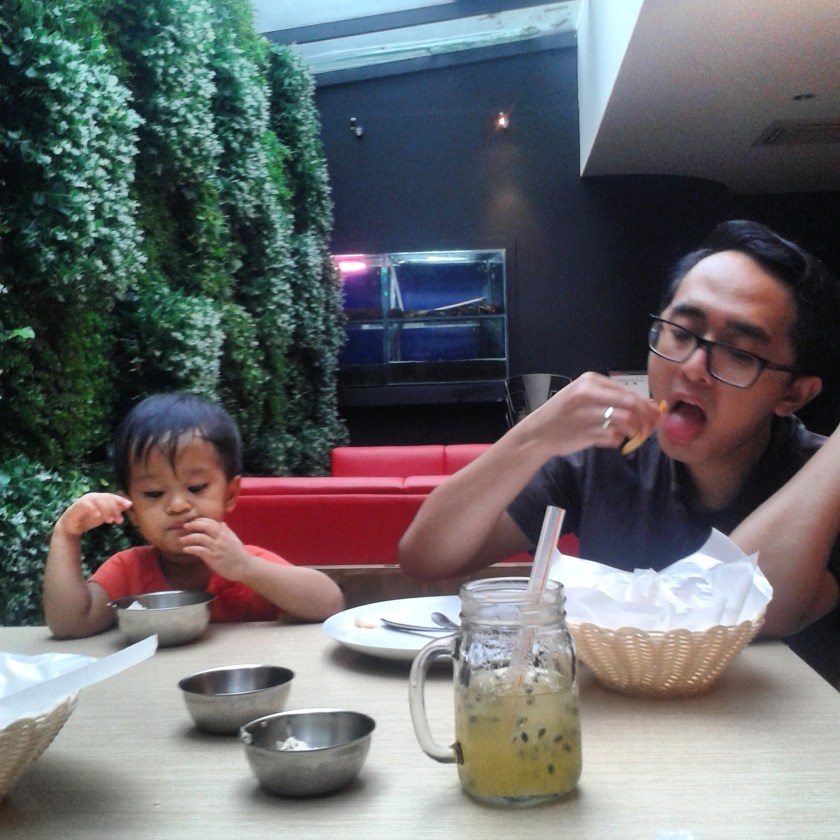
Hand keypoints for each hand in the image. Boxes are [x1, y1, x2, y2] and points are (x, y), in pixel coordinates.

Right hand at [56, 493, 132, 537]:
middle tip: (118, 521)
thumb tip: (129, 504)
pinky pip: (86, 504)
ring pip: (99, 500)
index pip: (112, 496)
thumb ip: (116, 510)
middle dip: (115, 509)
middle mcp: (94, 496)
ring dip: (106, 510)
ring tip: (109, 521)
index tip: (128, 505)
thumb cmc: (89, 519)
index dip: (121, 500)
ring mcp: (85, 500)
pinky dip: (93, 509)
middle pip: (107, 498)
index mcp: (100, 498)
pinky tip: (98, 516)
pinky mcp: (78, 505)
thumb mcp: (105, 516)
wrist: (72, 527)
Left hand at [179, 518, 251, 580]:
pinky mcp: (213, 558)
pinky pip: (199, 550)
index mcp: (225, 533)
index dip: (200, 520)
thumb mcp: (234, 539)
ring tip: (182, 540)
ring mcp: (216, 548)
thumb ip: (227, 531)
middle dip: (193, 525)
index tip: (193, 522)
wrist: (245, 567)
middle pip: (204, 526)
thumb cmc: (239, 554)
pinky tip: (185, 549)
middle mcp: (220, 538)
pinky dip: (191, 549)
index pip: (211, 522)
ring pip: (200, 538)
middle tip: (185, 527)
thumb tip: (221, 523)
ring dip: (188, 538)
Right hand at [517, 371, 662, 457]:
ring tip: (635, 435)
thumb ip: (615, 398)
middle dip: (647, 417)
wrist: (537, 432)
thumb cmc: (564, 414)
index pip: (628, 391)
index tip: (655, 414)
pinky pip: (614, 437)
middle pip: (631, 404)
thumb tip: (652, 404)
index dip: (647, 404)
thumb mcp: (585, 397)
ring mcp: (586, 414)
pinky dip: (618, 440)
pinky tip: (613, 440)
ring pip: (626, 421)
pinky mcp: (585, 433)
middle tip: (651, 427)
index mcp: (590, 381)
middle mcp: (588, 394)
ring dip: (636, 430)